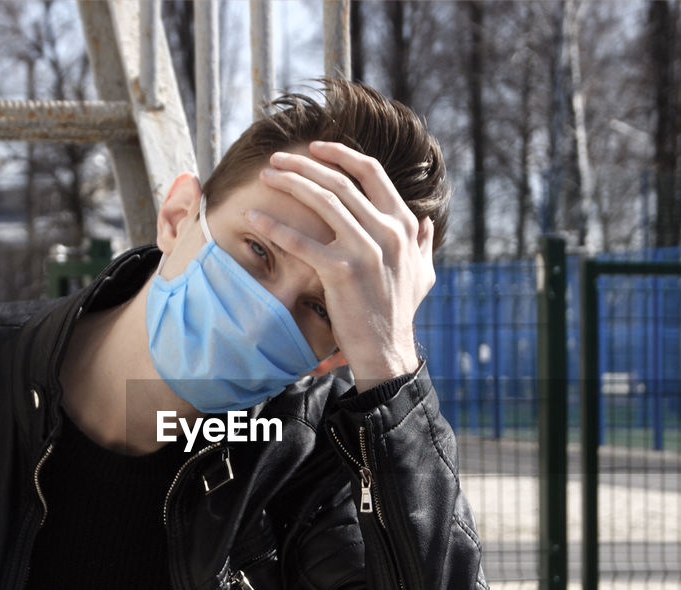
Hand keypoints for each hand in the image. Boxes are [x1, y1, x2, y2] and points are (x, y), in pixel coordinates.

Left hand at [246, 140, 435, 387]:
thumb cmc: (398, 311)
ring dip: (290, 182)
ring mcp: (365, 251)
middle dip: (304, 164)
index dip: (341, 154)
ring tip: (267, 176)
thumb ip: (423, 243)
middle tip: (278, 158)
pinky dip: (275, 226)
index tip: (314, 147)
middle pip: (340, 182)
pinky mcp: (341, 272)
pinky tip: (254, 217)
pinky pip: (301, 241)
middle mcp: (387, 232)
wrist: (386, 349)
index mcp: (403, 225)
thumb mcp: (423, 273)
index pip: (371, 173)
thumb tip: (425, 223)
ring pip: (321, 201)